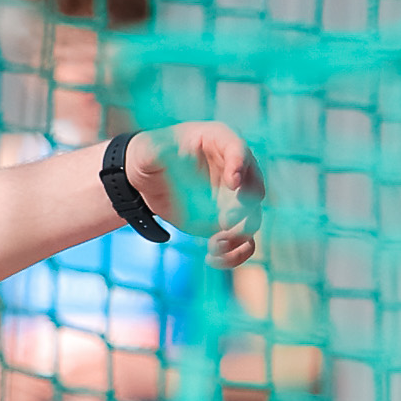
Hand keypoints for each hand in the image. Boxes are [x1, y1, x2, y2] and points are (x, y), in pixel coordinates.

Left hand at [122, 122, 261, 264]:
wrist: (146, 180)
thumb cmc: (151, 155)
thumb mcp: (149, 149)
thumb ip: (158, 150)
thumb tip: (165, 154)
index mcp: (219, 141)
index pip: (238, 148)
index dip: (240, 164)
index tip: (234, 182)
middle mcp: (234, 169)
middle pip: (254, 187)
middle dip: (245, 207)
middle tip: (226, 221)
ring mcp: (232, 198)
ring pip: (252, 219)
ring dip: (239, 235)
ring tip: (214, 244)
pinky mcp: (224, 222)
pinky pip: (241, 241)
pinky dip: (233, 254)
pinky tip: (212, 259)